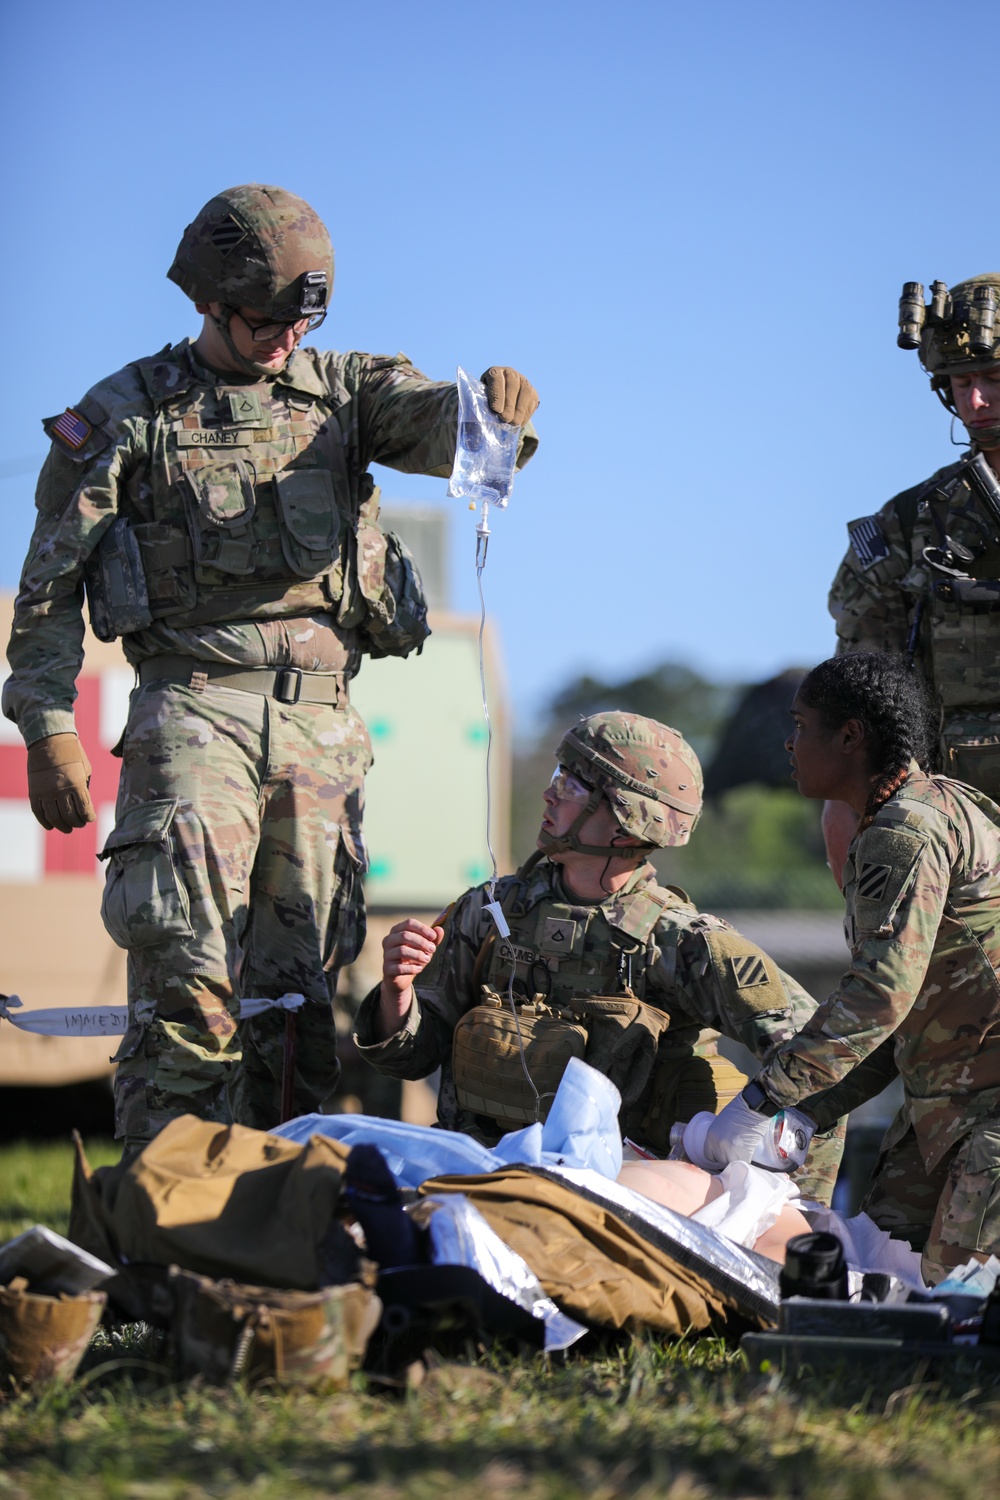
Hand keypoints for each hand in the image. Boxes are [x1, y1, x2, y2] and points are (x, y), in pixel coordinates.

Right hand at [26, 733, 95, 833]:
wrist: (49, 740)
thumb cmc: (72, 754)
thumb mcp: (85, 769)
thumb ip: (84, 788)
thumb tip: (84, 805)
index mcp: (77, 783)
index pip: (84, 810)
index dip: (88, 817)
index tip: (90, 818)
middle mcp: (60, 790)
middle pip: (70, 817)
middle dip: (77, 823)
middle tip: (79, 824)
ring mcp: (46, 792)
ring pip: (54, 817)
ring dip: (62, 826)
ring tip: (68, 828)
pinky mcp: (34, 792)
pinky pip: (39, 812)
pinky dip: (45, 822)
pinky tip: (51, 826)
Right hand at [376, 918, 443, 1039]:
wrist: (398, 985)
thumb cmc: (413, 962)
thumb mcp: (425, 950)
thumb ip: (433, 939)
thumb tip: (442, 928)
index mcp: (397, 933)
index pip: (407, 923)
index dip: (422, 928)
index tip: (435, 937)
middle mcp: (388, 943)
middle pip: (404, 935)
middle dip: (422, 943)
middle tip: (432, 953)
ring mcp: (385, 958)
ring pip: (402, 950)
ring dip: (418, 956)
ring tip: (426, 962)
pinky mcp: (386, 973)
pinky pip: (398, 967)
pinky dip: (412, 968)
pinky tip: (418, 971)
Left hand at [480, 367, 538, 426]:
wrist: (501, 399)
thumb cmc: (486, 402)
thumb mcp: (480, 400)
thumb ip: (479, 406)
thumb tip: (477, 423)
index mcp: (494, 372)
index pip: (496, 380)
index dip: (497, 394)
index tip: (496, 410)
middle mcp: (510, 373)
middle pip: (512, 386)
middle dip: (509, 404)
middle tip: (505, 419)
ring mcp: (523, 381)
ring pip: (525, 393)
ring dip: (520, 410)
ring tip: (513, 423)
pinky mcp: (533, 391)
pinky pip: (532, 401)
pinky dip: (527, 413)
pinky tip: (520, 423)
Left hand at [687, 1090, 773, 1169]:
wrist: (752, 1108)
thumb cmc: (738, 1111)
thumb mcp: (720, 1123)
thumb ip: (718, 1136)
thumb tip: (722, 1147)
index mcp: (710, 1137)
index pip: (708, 1156)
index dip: (716, 1156)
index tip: (721, 1155)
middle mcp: (718, 1146)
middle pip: (719, 1161)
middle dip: (726, 1158)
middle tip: (733, 1152)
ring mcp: (730, 1151)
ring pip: (731, 1165)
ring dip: (735, 1161)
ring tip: (740, 1154)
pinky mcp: (744, 1154)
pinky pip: (742, 1164)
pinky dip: (745, 1162)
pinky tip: (747, 1155)